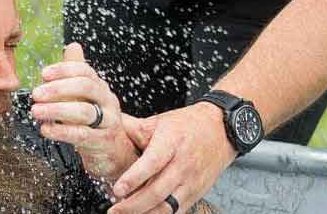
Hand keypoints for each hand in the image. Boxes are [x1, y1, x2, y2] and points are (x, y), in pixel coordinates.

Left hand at [31, 43, 139, 182]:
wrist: (114, 152)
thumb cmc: (95, 120)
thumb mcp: (87, 96)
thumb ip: (77, 73)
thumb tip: (73, 45)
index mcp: (101, 87)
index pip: (85, 71)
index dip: (63, 70)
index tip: (43, 74)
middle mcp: (107, 101)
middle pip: (86, 87)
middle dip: (58, 88)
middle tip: (36, 94)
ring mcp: (107, 122)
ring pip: (83, 111)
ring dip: (56, 110)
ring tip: (36, 111)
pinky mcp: (102, 142)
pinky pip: (81, 135)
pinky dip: (61, 131)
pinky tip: (45, 129)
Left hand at [109, 102, 235, 213]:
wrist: (220, 131)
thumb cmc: (187, 125)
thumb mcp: (159, 121)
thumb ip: (133, 128)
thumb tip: (105, 125)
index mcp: (171, 143)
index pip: (152, 163)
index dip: (134, 177)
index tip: (117, 189)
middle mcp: (183, 165)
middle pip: (158, 191)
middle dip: (133, 205)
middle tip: (114, 210)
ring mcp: (191, 182)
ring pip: (167, 206)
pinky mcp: (196, 194)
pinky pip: (176, 211)